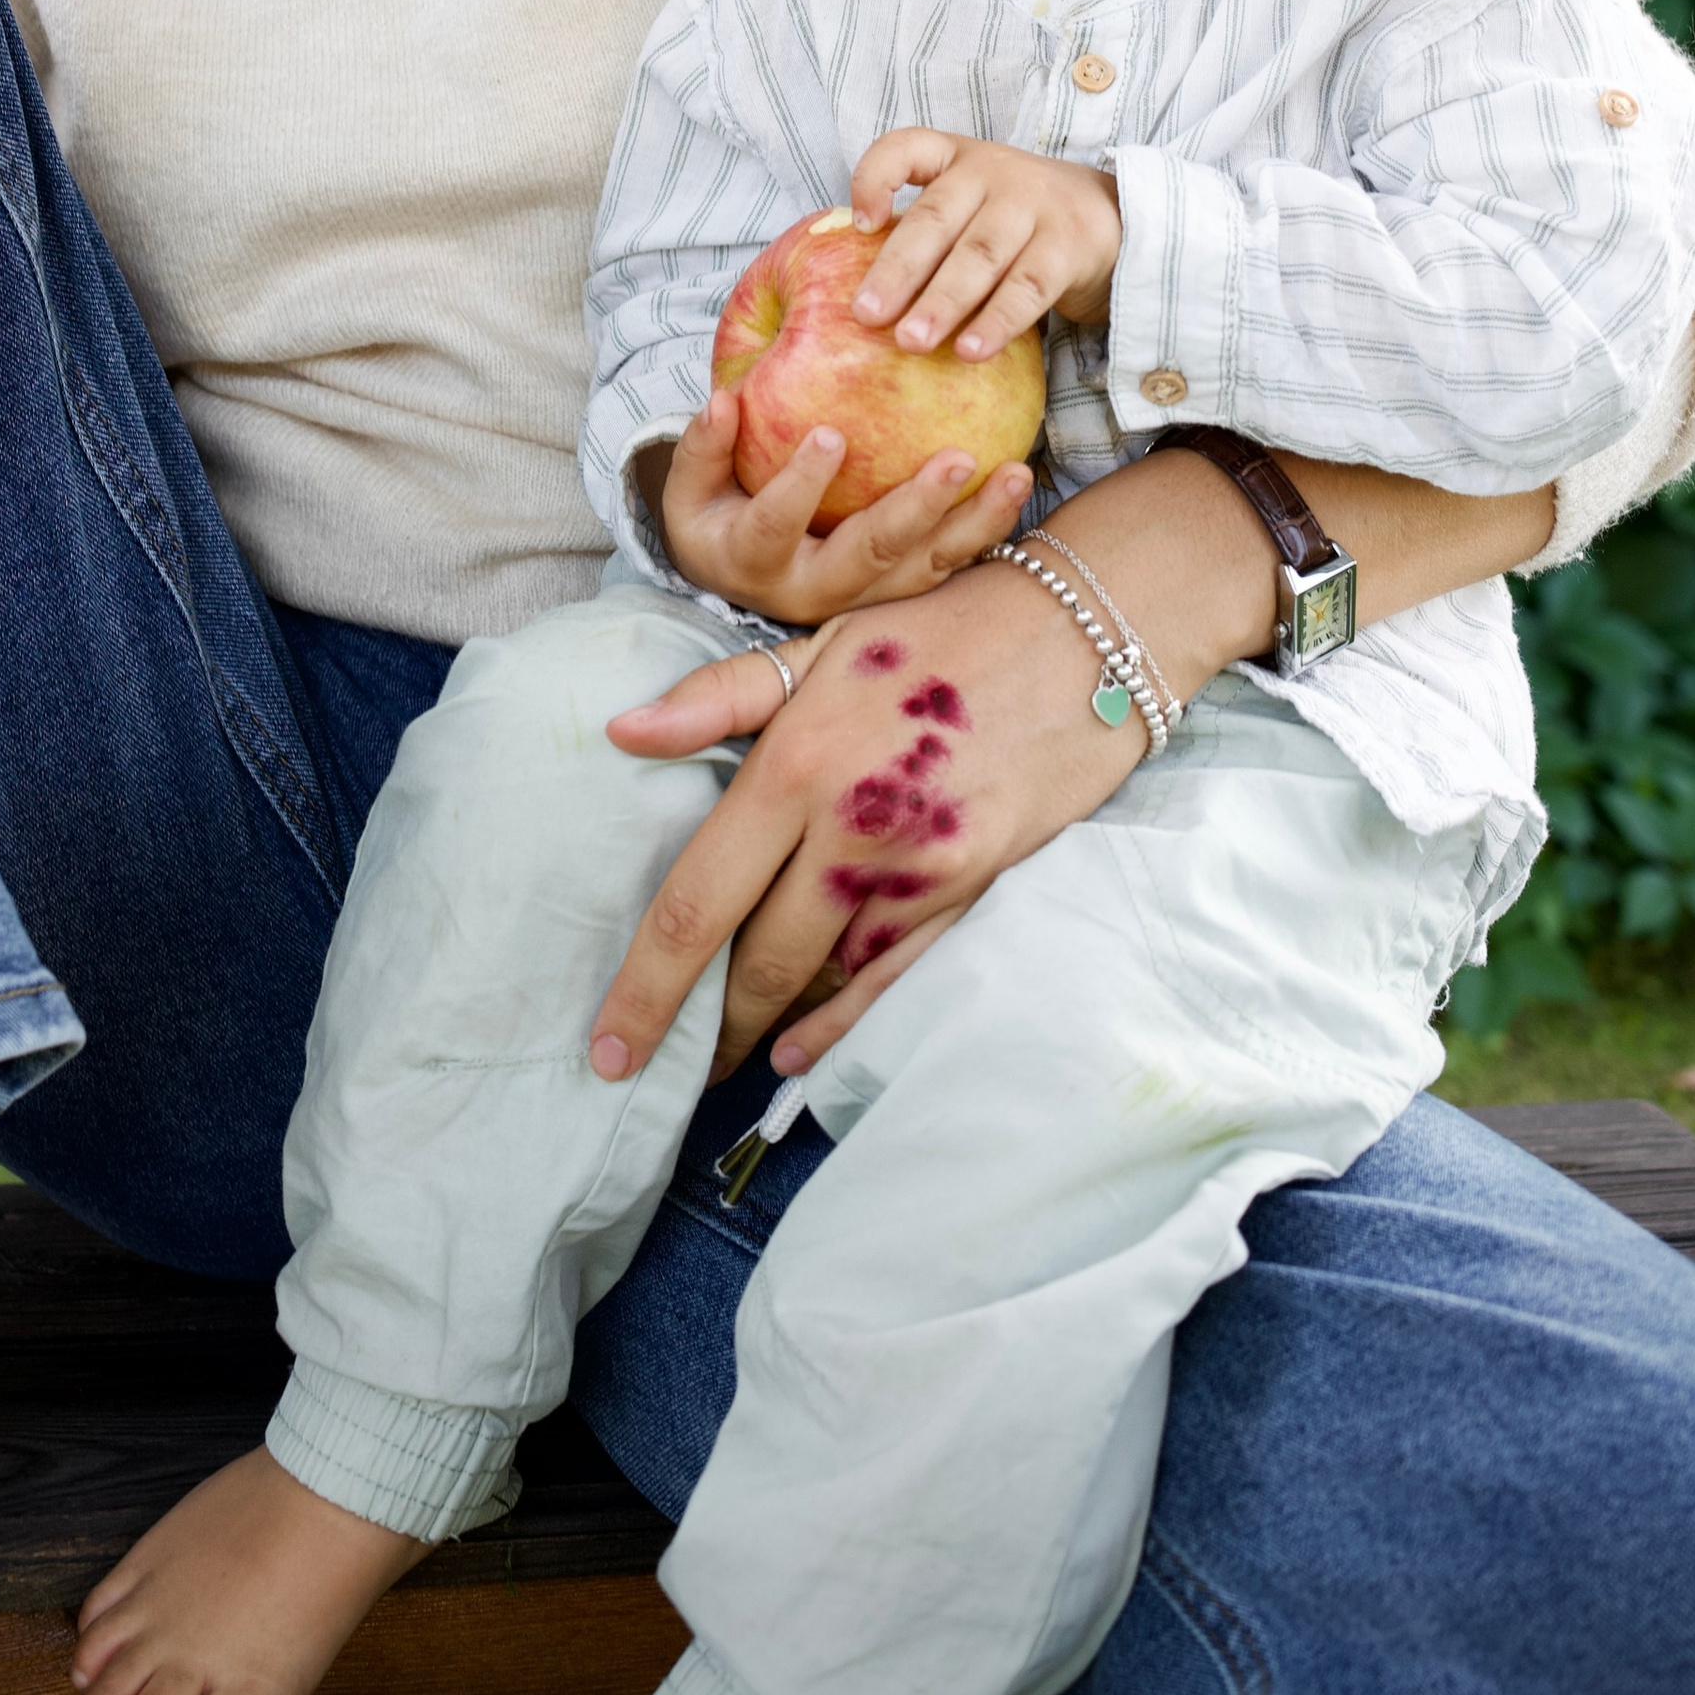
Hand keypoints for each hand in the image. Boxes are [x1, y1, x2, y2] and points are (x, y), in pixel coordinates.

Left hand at [587, 552, 1146, 1088]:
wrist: (1086, 635)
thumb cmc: (943, 626)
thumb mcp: (825, 641)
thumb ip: (721, 696)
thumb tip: (622, 732)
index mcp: (796, 765)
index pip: (699, 901)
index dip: (646, 990)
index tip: (608, 1049)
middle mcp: (851, 833)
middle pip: (757, 964)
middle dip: (702, 1029)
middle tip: (655, 1067)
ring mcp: (917, 872)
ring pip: (822, 979)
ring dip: (765, 1024)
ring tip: (716, 1056)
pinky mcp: (970, 891)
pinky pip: (891, 976)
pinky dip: (841, 1022)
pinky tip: (799, 1050)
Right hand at [656, 386, 1033, 625]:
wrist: (744, 578)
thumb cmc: (716, 517)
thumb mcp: (690, 490)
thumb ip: (704, 447)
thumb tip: (723, 399)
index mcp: (755, 562)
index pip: (774, 527)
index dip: (798, 486)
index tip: (827, 436)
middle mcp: (815, 589)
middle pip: (872, 554)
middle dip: (917, 508)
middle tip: (956, 459)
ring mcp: (865, 597)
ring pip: (926, 566)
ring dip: (974, 522)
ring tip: (1016, 472)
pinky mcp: (900, 592)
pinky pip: (949, 566)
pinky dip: (987, 531)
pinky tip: (1018, 489)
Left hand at [847, 127, 1122, 357]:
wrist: (1112, 219)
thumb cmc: (1016, 221)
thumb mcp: (972, 205)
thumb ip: (926, 230)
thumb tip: (865, 297)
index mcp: (956, 158)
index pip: (907, 147)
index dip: (875, 178)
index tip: (860, 224)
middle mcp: (991, 173)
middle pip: (935, 219)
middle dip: (897, 271)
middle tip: (866, 316)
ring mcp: (1033, 205)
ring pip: (979, 256)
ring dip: (942, 302)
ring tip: (910, 341)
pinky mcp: (1067, 245)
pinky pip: (1028, 287)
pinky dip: (998, 320)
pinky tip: (971, 351)